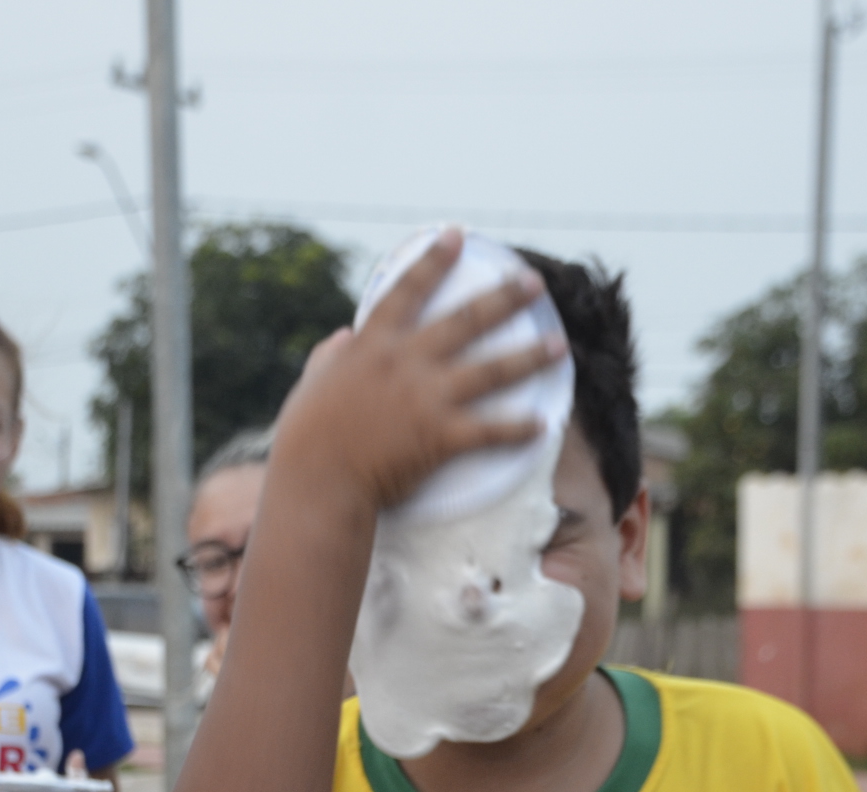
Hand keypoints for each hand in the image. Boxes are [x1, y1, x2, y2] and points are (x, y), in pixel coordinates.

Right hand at [273, 228, 567, 515]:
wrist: (318, 480)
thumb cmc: (307, 437)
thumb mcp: (313, 383)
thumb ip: (331, 356)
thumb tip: (343, 337)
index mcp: (373, 345)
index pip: (409, 290)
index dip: (434, 261)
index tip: (458, 236)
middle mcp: (407, 362)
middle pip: (467, 320)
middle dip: (506, 298)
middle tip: (535, 282)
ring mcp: (427, 398)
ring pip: (492, 370)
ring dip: (530, 356)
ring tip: (559, 345)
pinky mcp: (442, 436)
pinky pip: (490, 430)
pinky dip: (518, 428)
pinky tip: (542, 423)